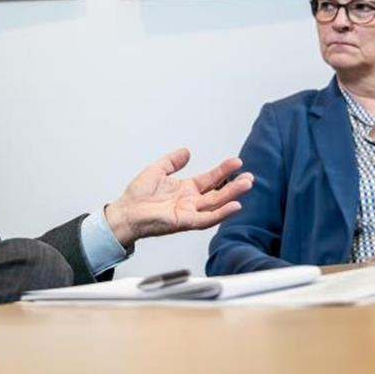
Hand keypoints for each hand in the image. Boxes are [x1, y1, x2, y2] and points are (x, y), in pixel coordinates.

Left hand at [103, 148, 252, 246]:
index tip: (236, 162)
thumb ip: (173, 161)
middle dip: (234, 185)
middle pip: (218, 193)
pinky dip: (221, 213)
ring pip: (216, 204)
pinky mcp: (184, 222)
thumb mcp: (157, 170)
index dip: (223, 171)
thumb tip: (186, 151)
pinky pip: (207, 218)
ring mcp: (189, 212)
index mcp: (185, 190)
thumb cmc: (137, 196)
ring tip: (246, 185)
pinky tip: (234, 206)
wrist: (124, 212)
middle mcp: (190, 202)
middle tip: (249, 177)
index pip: (210, 179)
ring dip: (232, 195)